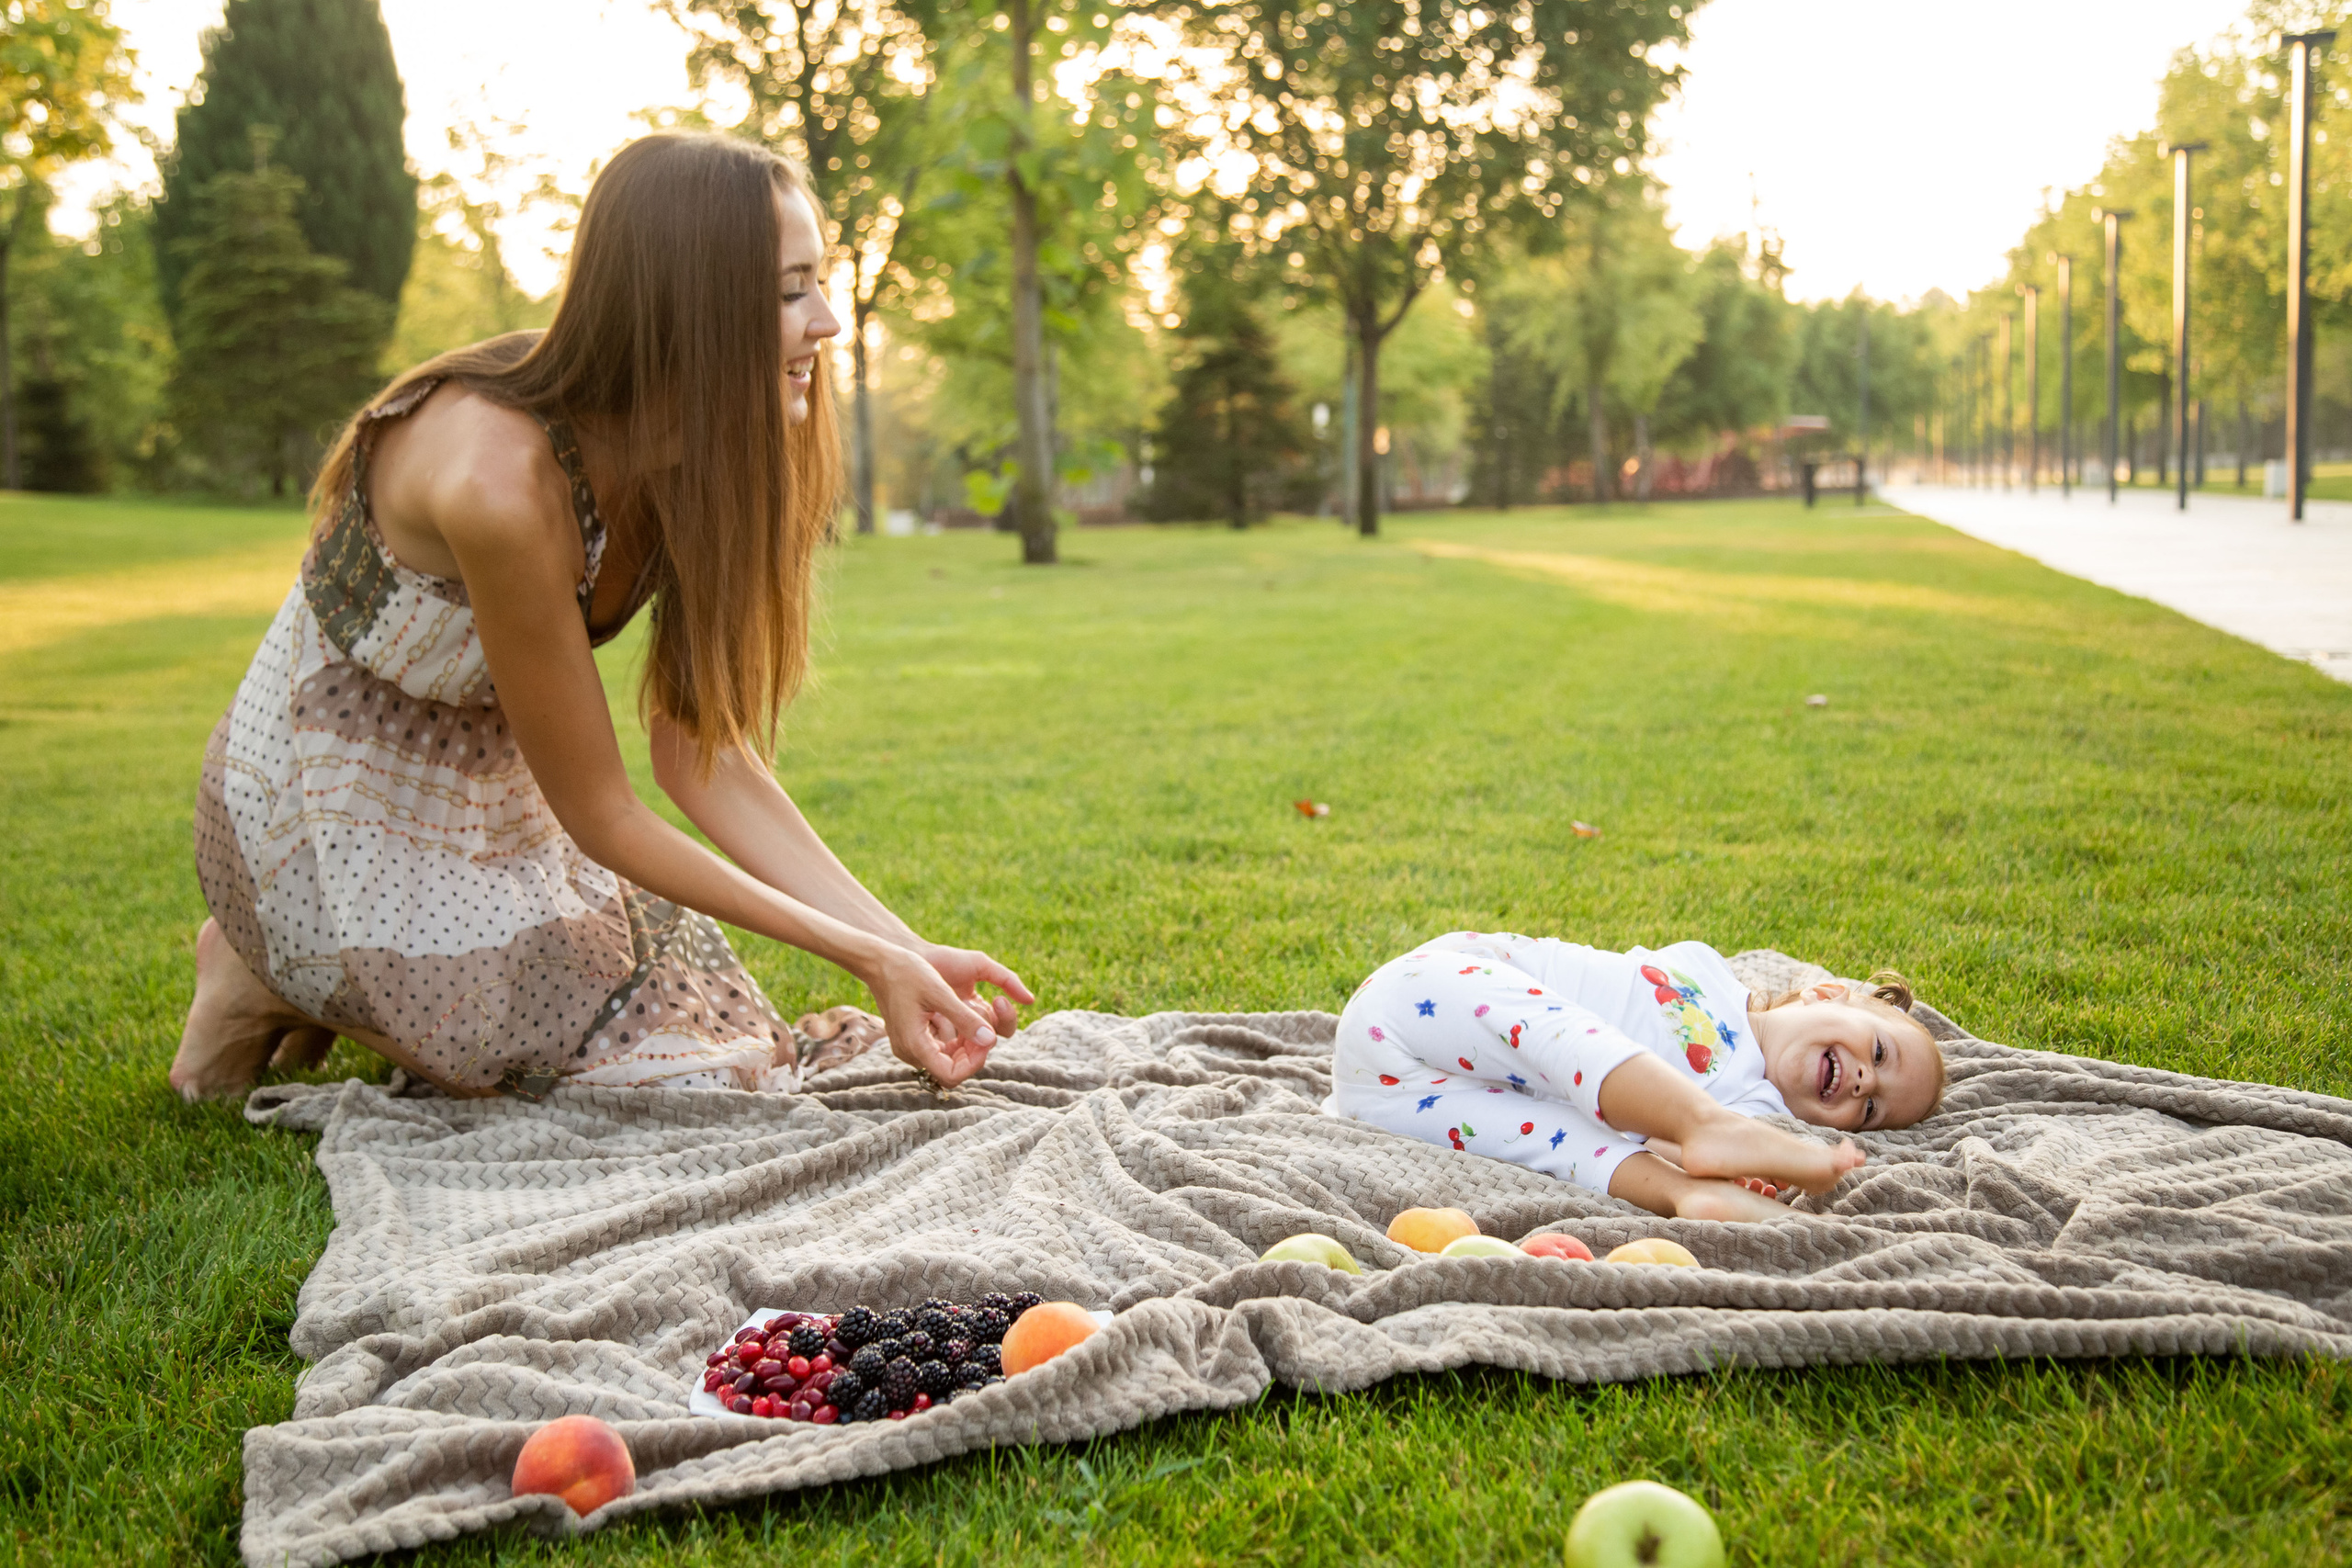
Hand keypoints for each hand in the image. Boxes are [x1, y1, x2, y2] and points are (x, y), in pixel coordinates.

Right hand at [862, 944, 999, 1086]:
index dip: (974, 1062)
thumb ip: (965, 1018)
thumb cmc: (907, 973)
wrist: (880, 963)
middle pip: (950, 1070)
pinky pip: (939, 1049)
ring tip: (974, 1018)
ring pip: (947, 1060)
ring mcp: (910, 1047)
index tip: (986, 1038)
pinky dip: (955, 1038)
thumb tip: (990, 1040)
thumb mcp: (940, 992)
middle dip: (972, 1052)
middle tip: (984, 1026)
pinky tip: (963, 1017)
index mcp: (914, 1044)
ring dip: (966, 1045)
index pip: (951, 1076)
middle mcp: (910, 1052)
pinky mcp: (912, 1038)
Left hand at [918, 943, 1034, 1042]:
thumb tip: (1030, 1001)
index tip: (998, 1000)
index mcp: (983, 1010)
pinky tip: (936, 1014)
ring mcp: (949, 1031)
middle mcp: (968, 1024)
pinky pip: (945, 1045)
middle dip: (984, 1024)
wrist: (910, 957)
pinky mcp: (930, 1034)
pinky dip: (945, 1032)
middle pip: (988, 1041)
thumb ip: (1006, 979)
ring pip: (968, 1046)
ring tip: (951, 1006)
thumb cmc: (945, 960)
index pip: (1005, 1028)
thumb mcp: (979, 965)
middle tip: (973, 1005)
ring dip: (964, 1028)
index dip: (1006, 1018)